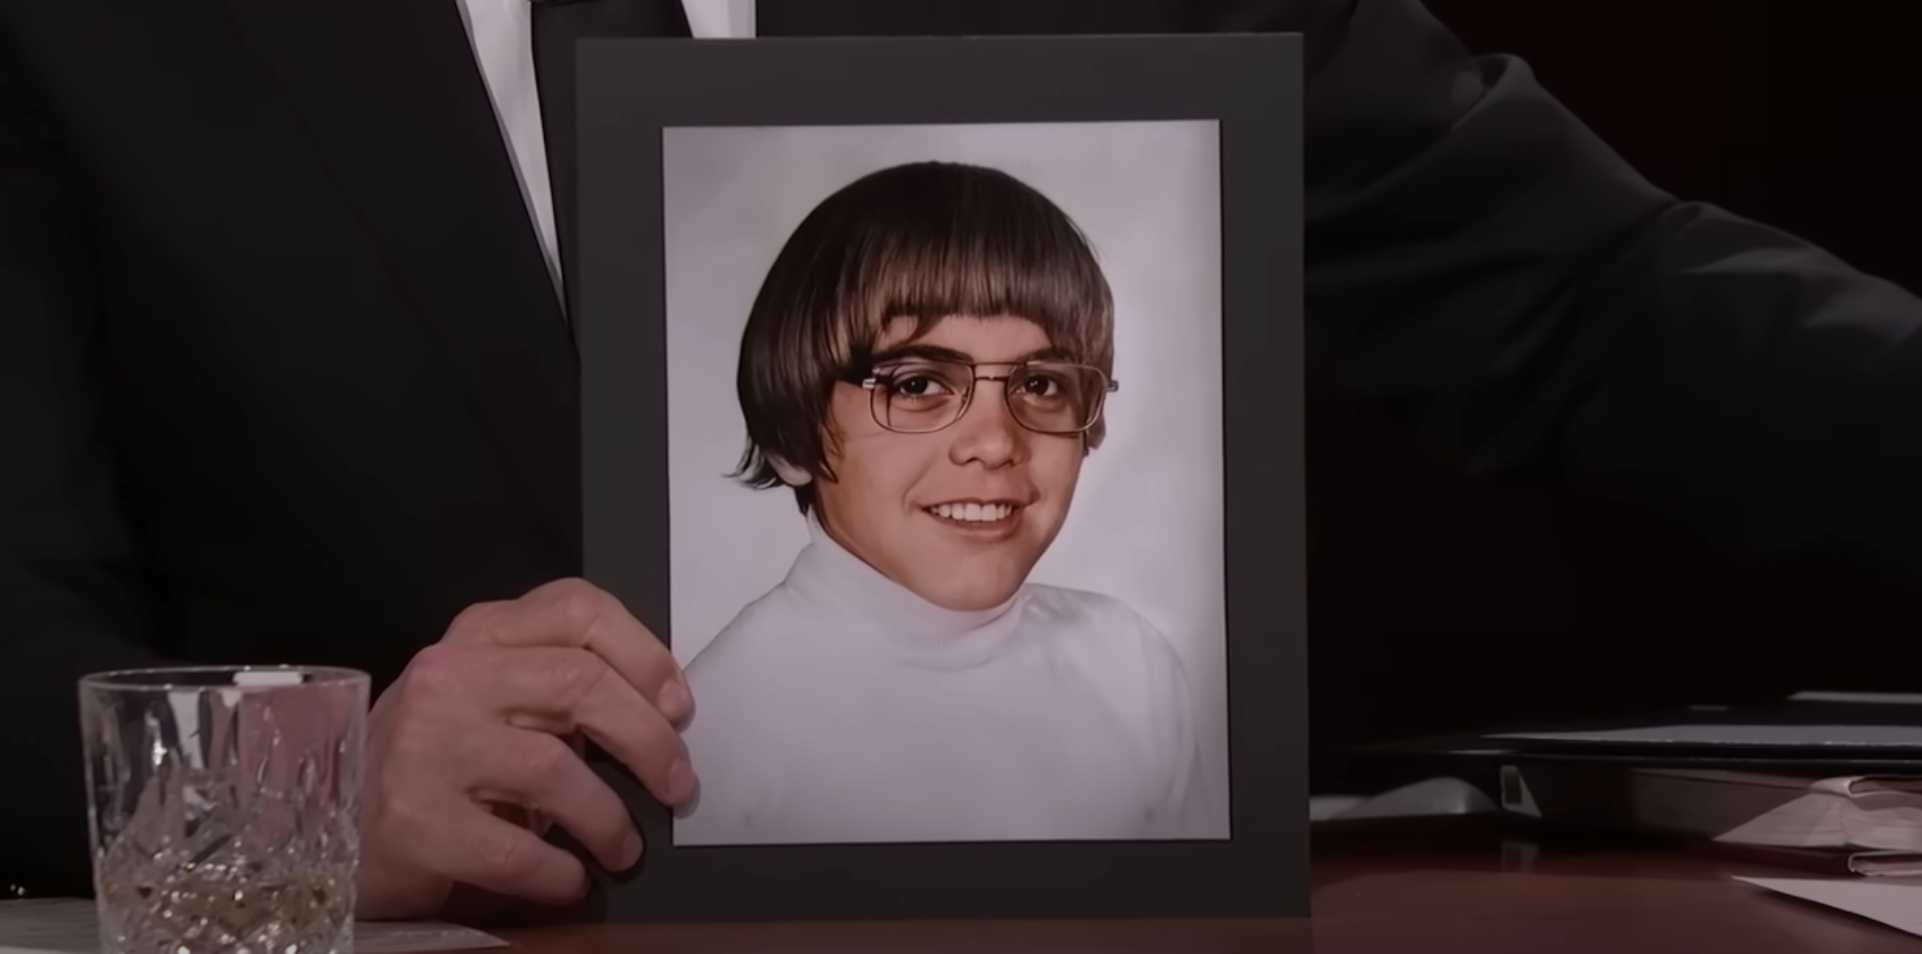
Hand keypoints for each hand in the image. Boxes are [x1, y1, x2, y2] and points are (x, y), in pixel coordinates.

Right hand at [353, 578, 695, 919]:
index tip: (678, 706)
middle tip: (677, 784)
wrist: (335, 822)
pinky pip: (515, 849)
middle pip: (580, 684)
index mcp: (479, 634)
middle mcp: (449, 677)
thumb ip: (558, 687)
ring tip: (625, 847)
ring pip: (554, 769)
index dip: (644, 655)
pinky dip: (560, 872)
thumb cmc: (437, 758)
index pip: (577, 609)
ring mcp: (427, 746)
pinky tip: (571, 880)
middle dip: (649, 740)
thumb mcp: (492, 696)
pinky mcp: (415, 820)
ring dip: (609, 818)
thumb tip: (664, 717)